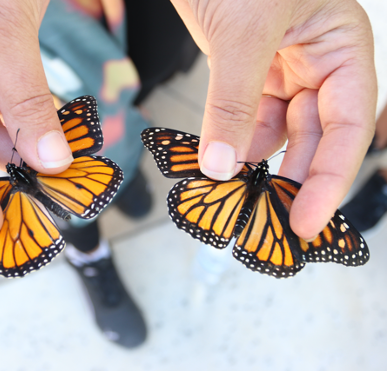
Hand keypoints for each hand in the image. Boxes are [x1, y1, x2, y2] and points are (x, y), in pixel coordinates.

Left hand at [172, 0, 376, 239]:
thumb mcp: (242, 33)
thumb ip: (235, 102)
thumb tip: (223, 166)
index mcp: (341, 44)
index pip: (349, 124)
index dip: (331, 177)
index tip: (309, 221)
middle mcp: (317, 58)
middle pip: (315, 134)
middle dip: (293, 177)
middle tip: (272, 223)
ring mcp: (281, 63)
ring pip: (278, 128)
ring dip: (258, 162)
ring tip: (239, 197)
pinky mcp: (245, 65)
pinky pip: (246, 114)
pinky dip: (233, 139)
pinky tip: (222, 161)